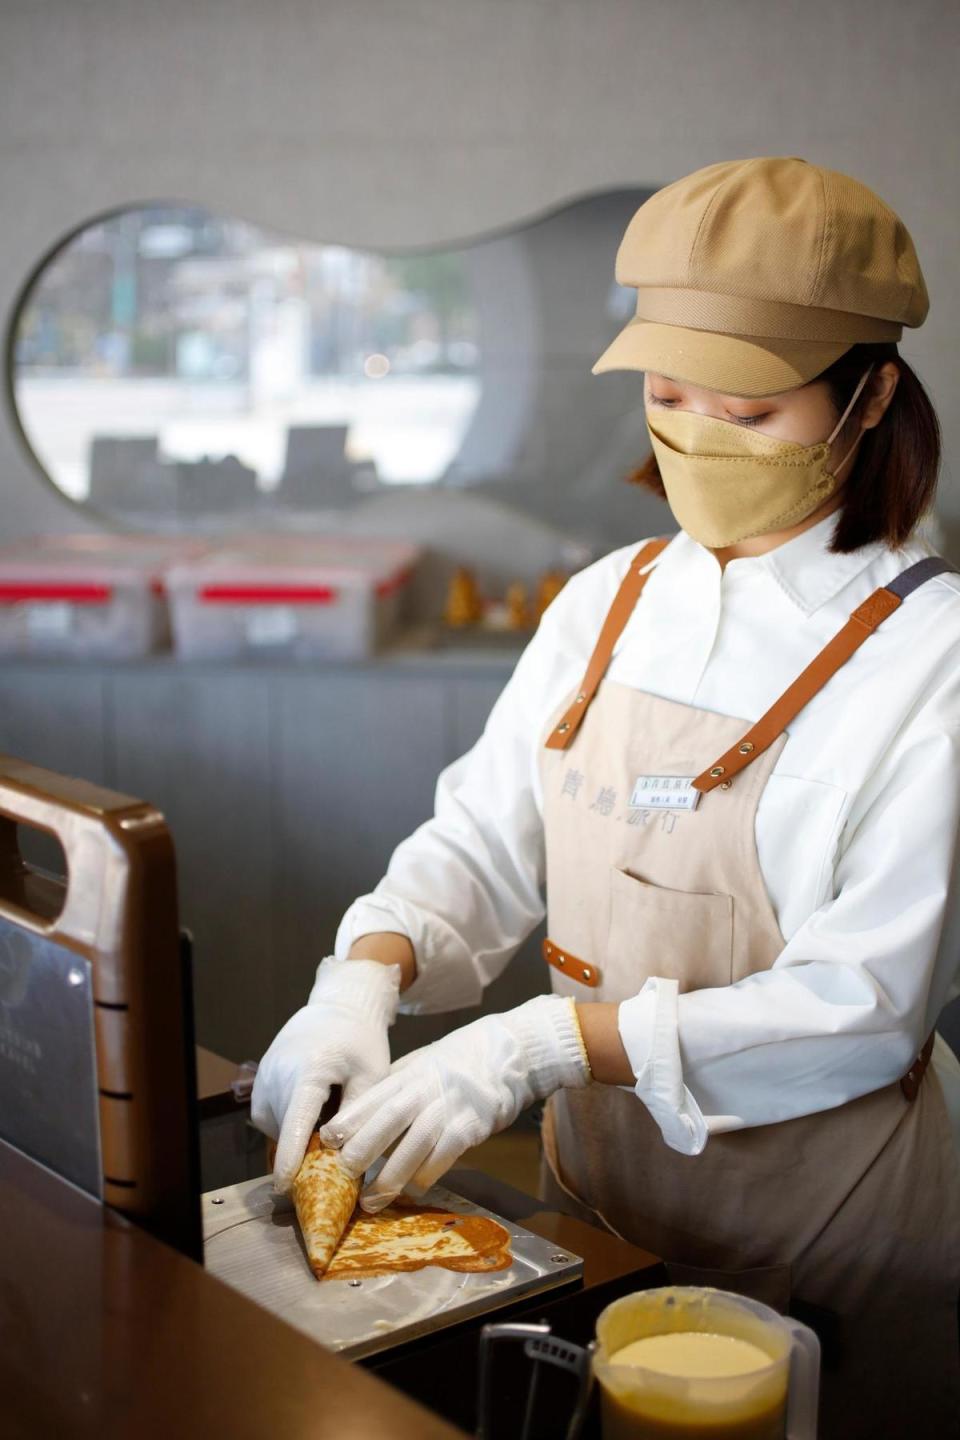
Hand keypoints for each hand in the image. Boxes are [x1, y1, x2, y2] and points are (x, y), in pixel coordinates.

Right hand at [251, 956, 400, 1191]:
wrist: (339, 1005)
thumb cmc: (361, 1040)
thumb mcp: (371, 1075)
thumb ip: (357, 1115)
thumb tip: (344, 1155)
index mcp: (309, 1071)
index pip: (295, 1122)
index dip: (290, 1155)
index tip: (284, 1184)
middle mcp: (278, 1073)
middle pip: (286, 1128)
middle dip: (305, 1149)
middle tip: (335, 1153)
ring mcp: (265, 1075)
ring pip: (276, 1124)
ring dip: (297, 1134)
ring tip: (327, 1119)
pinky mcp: (261, 1078)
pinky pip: (270, 1114)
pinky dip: (288, 1122)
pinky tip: (313, 1112)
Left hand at [319, 994, 589, 1210]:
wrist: (506, 1052)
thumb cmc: (454, 1065)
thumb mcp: (418, 1067)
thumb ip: (392, 1091)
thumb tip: (354, 1122)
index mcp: (407, 1074)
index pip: (371, 1097)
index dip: (348, 1120)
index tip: (325, 1141)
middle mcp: (425, 1089)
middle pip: (388, 1120)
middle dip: (362, 1149)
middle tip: (341, 1176)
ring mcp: (450, 1106)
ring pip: (415, 1143)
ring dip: (390, 1176)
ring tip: (370, 1201)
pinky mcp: (473, 1124)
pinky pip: (447, 1153)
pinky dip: (428, 1173)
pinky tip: (414, 1188)